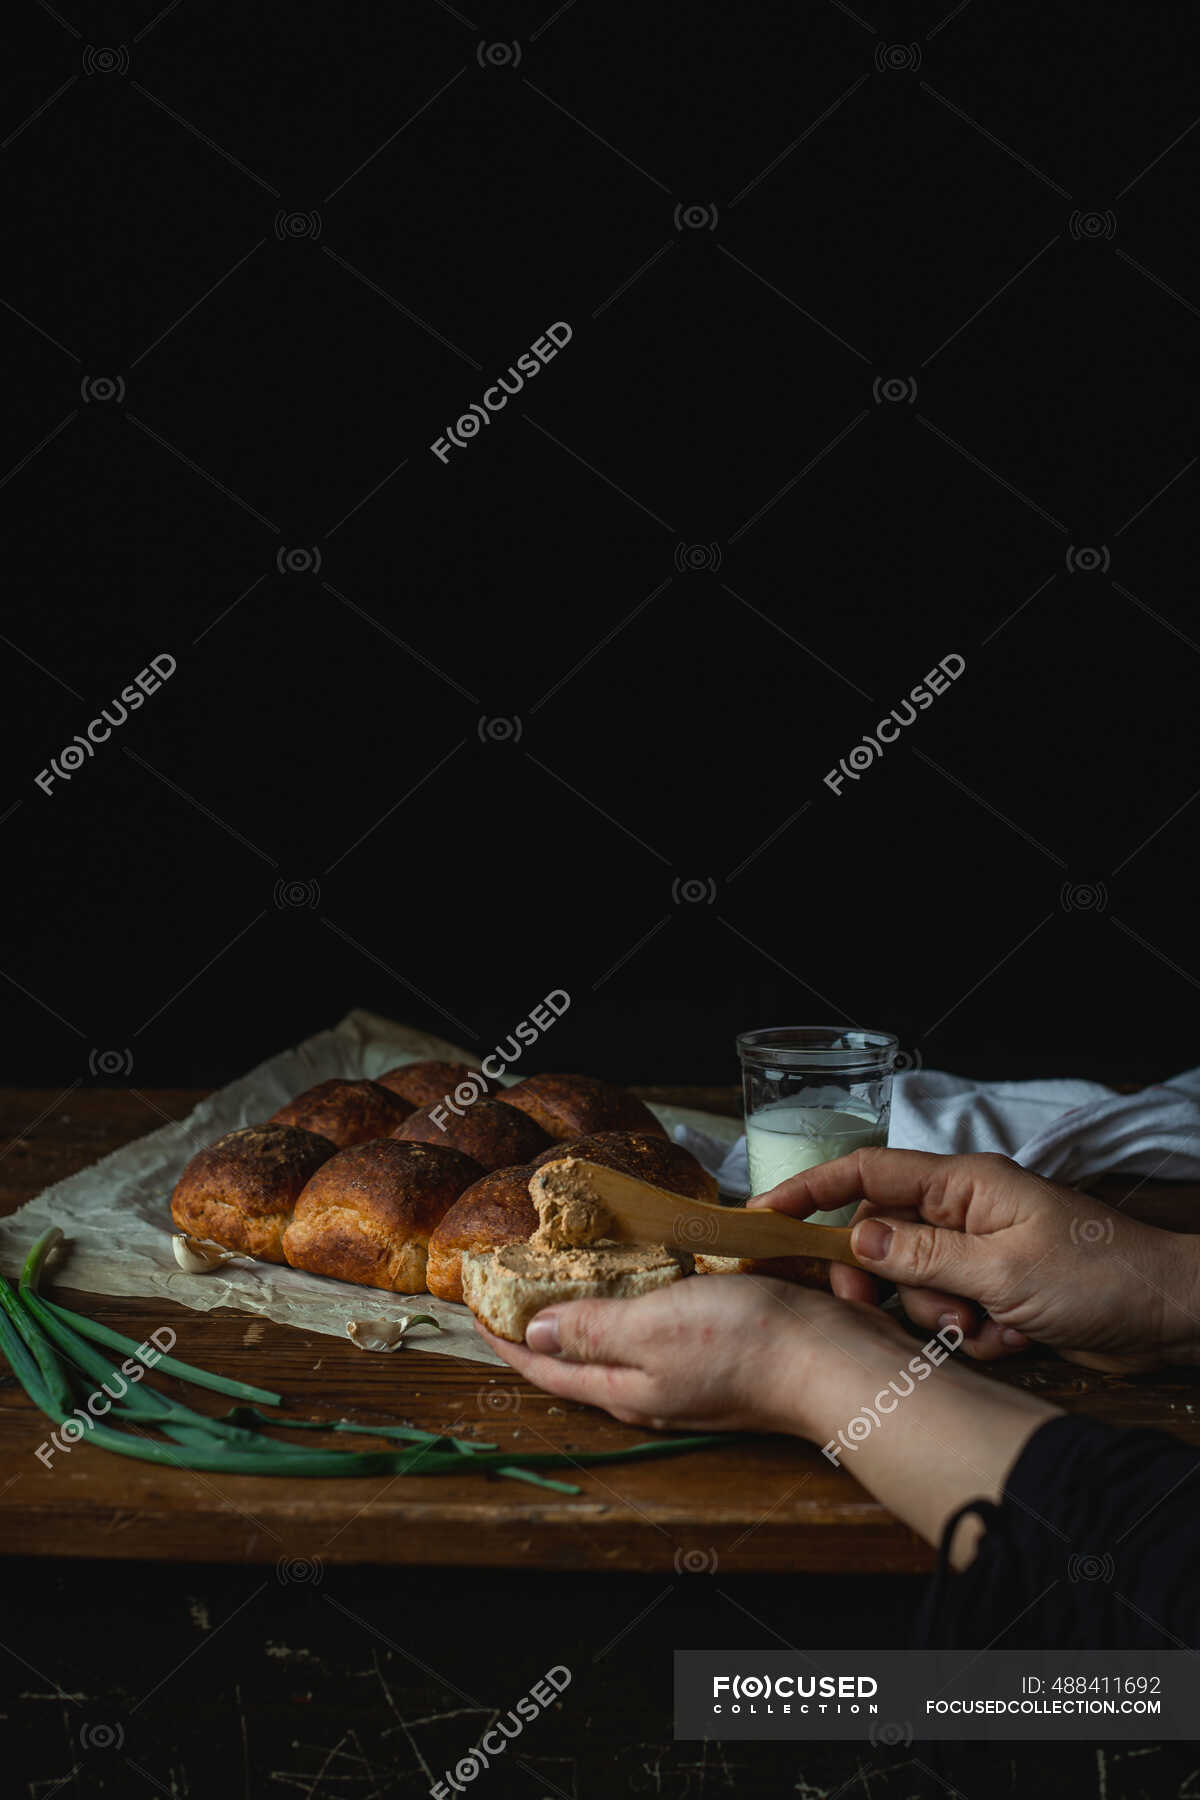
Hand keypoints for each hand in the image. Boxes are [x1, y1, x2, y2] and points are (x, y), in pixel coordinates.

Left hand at [476, 1270, 904, 1436]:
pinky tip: (651, 1266)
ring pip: (623, 1338)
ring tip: (568, 1267)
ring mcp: (690, 1371)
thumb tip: (529, 1336)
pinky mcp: (725, 1347)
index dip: (503, 1338)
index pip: (544, 1369)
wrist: (838, 1360)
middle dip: (541, 1324)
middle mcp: (652, 1387)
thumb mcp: (653, 1330)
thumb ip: (590, 1332)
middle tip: (512, 1279)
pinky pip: (667, 1320)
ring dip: (592, 1307)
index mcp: (626, 1389)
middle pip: (578, 1357)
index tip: (470, 1304)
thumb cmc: (747, 1345)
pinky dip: (645, 1293)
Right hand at [751, 1147, 1199, 1371]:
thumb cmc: (1096, 1276)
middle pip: (882, 1239)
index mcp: (962, 1184)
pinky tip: (1014, 1339)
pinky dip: (975, 1336)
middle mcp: (963, 1212)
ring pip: (915, 1286)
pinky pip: (951, 1315)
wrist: (1167, 1317)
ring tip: (988, 1328)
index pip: (866, 1173)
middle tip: (903, 1310)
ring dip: (941, 1318)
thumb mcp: (1002, 1269)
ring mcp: (979, 1253)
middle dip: (891, 1283)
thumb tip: (854, 1237)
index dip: (810, 1191)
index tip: (762, 1216)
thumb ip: (922, 1254)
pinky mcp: (996, 1293)